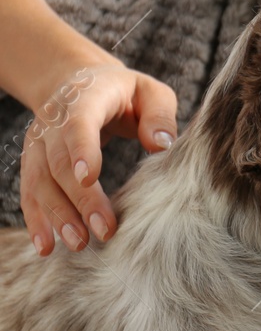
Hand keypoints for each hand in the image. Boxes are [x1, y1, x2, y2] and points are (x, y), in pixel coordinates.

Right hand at [19, 63, 177, 255]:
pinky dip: (37, 220)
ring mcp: (40, 143)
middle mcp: (54, 122)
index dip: (81, 149)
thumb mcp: (152, 93)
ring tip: (79, 244)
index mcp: (85, 99)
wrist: (80, 83)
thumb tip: (161, 143)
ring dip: (57, 215)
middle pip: (60, 162)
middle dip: (80, 199)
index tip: (89, 178)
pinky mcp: (34, 162)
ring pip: (41, 182)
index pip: (79, 124)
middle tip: (102, 230)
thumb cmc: (127, 93)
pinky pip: (30, 192)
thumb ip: (159, 114)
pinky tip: (46, 247)